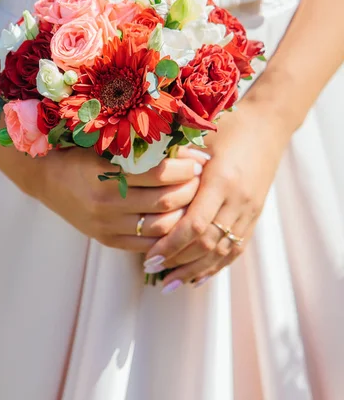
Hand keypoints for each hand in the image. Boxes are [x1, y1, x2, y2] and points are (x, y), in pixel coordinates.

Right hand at [14, 145, 207, 252]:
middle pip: (164, 202)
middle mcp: (107, 206)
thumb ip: (139, 150)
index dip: (185, 168)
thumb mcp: (104, 146)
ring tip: (194, 198)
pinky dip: (166, 235)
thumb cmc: (79, 154)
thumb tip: (182, 147)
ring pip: (160, 227)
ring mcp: (106, 227)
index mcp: (106, 177)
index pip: (159, 175)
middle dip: (190, 189)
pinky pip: (146, 245)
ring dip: (183, 213)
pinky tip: (178, 221)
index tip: (199, 160)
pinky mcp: (107, 240)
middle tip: (202, 178)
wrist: (46, 178)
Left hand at [143, 99, 290, 290]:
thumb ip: (174, 161)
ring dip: (195, 270)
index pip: (194, 224)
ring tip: (170, 283)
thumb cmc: (228, 126)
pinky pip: (236, 247)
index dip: (171, 244)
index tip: (149, 255)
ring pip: (222, 251)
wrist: (268, 125)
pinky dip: (216, 265)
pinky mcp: (255, 214)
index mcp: (221, 179)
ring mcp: (249, 210)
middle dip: (178, 261)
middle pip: (207, 243)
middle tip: (151, 269)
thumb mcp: (200, 138)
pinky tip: (198, 277)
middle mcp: (238, 199)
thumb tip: (138, 178)